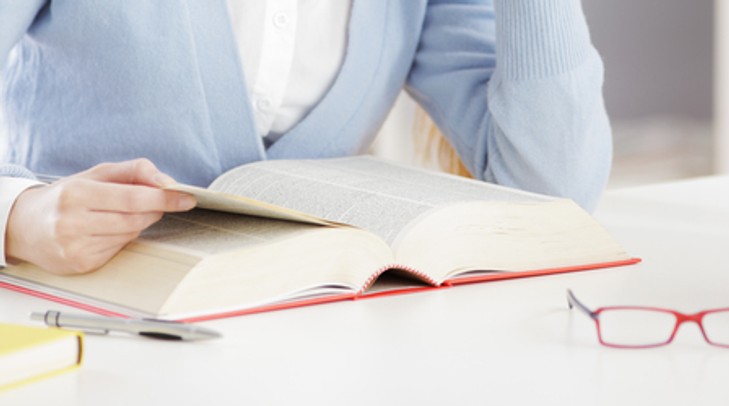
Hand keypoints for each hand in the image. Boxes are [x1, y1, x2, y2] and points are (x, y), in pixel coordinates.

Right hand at [5, 159, 196, 274]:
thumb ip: (134, 171)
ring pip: (130, 235)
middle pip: (136, 219)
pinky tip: (108, 230)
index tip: (188, 198)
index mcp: (77, 194)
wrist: (25, 226)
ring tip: (122, 213)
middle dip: (154, 209)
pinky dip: (124, 238)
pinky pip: (119, 249)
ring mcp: (76, 247)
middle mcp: (73, 223)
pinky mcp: (82, 264)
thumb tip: (168, 182)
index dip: (165, 198)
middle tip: (158, 202)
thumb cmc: (67, 196)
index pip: (134, 198)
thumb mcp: (96, 174)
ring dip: (139, 224)